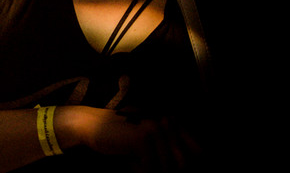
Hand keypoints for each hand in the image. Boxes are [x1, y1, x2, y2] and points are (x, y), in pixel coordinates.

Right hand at [62, 106, 201, 170]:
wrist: (91, 126)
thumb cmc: (120, 138)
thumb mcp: (148, 143)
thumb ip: (169, 151)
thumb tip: (186, 169)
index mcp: (171, 122)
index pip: (198, 151)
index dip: (186, 166)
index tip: (165, 169)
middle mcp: (167, 122)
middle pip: (183, 163)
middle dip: (165, 172)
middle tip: (146, 168)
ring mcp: (155, 128)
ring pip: (167, 168)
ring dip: (150, 171)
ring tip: (134, 163)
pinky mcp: (143, 138)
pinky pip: (150, 168)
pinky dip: (137, 170)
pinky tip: (127, 162)